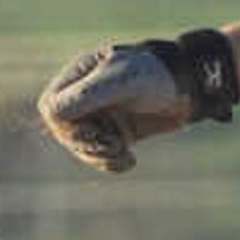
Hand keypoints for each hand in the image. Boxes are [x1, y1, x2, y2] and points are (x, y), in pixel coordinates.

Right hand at [38, 30, 239, 172]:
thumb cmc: (155, 75)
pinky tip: (130, 161)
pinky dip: (112, 164)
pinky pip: (101, 158)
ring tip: (125, 152)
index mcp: (79, 77)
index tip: (93, 129)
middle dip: (88, 144)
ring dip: (101, 157)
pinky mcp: (114, 134)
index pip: (51, 107)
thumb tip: (53, 113)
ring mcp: (99, 117)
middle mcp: (85, 98)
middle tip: (114, 144)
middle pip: (64, 133)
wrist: (188, 87)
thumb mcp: (123, 80)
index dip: (65, 125)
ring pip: (82, 149)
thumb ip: (88, 94)